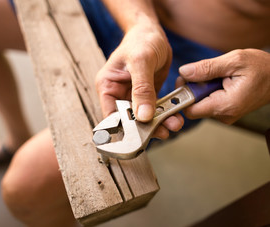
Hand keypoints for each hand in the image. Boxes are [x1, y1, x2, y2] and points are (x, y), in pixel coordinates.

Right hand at [96, 22, 183, 138]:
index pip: (111, 116)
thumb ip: (141, 89)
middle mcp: (118, 94)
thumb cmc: (141, 40)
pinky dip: (164, 116)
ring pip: (143, 118)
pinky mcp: (146, 96)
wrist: (152, 33)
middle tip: (163, 132)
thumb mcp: (141, 61)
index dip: (124, 129)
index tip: (140, 137)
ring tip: (173, 125)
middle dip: (146, 128)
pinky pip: (154, 111)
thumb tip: (143, 115)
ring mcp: (133, 96)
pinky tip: (174, 117)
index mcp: (108, 86)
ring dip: (158, 124)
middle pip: (129, 121)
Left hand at [178, 49, 269, 123]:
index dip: (184, 95)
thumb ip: (207, 68)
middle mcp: (224, 115)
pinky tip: (220, 82)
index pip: (190, 110)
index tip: (185, 80)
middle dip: (193, 89)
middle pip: (194, 106)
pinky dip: (209, 91)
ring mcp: (225, 115)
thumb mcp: (234, 61)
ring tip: (217, 76)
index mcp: (225, 105)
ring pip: (200, 104)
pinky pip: (209, 102)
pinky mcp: (226, 111)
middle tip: (203, 73)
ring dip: (202, 88)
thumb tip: (184, 72)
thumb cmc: (262, 68)